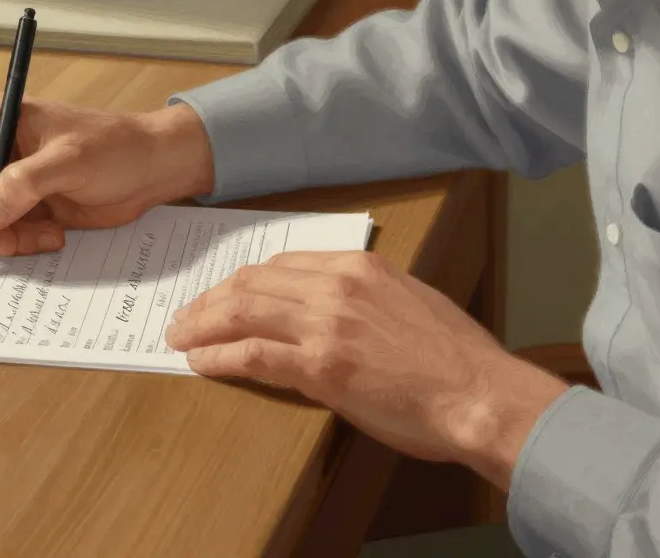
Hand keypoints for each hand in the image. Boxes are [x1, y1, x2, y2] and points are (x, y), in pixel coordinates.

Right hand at [0, 94, 214, 255]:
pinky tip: (53, 236)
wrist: (151, 169)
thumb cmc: (116, 148)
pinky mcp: (19, 205)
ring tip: (45, 236)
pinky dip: (19, 243)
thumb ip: (24, 183)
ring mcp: (2, 179)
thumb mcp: (71, 160)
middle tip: (8, 241)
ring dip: (3, 238)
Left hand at [164, 250, 569, 489]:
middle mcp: (336, 286)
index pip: (281, 264)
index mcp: (358, 266)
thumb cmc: (454, 358)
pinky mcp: (320, 366)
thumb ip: (362, 298)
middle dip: (210, 300)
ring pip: (243, 311)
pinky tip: (200, 362)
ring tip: (179, 338)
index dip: (243, 281)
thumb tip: (328, 309)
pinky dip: (219, 356)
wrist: (480, 394)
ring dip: (202, 325)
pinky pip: (253, 354)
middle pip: (252, 283)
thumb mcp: (407, 302)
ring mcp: (326, 324)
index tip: (223, 294)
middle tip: (184, 316)